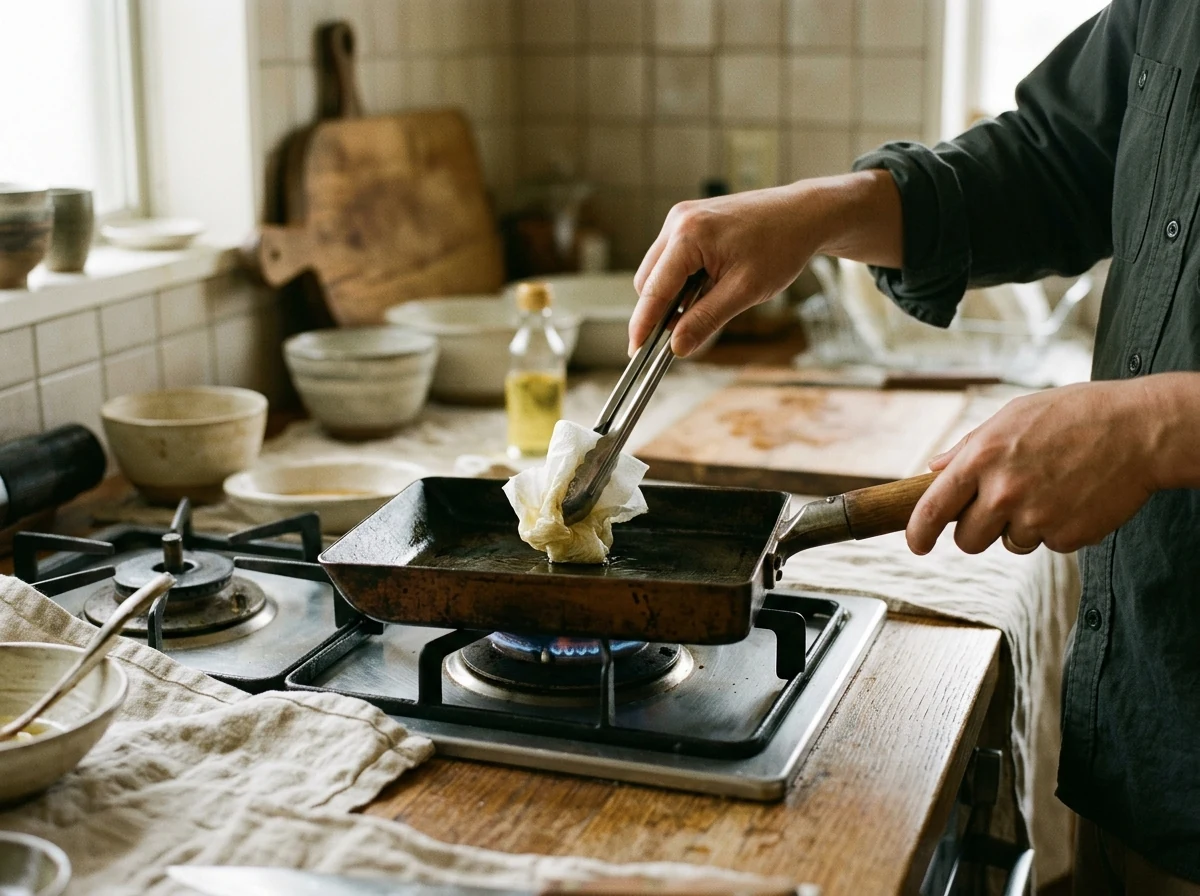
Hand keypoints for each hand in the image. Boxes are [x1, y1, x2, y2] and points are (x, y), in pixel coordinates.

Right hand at [629, 171, 902, 356]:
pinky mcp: (689, 220)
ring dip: (672, 294)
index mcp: (688, 235)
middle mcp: (678, 221)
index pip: (653, 289)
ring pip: (657, 270)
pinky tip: (709, 285)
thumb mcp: (744, 292)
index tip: (636, 353)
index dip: (643, 325)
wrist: (804, 214)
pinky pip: (672, 258)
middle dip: (660, 310)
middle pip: (647, 280)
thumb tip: (677, 347)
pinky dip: (682, 279)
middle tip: (684, 334)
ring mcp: (681, 217)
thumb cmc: (781, 247)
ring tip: (710, 301)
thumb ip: (706, 320)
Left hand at [906, 380, 1159, 554]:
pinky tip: (1072, 498)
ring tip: (1049, 489)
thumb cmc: (1075, 415)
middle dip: (977, 531)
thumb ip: (969, 447)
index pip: (933, 508)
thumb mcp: (1013, 415)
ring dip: (1021, 527)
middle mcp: (1003, 492)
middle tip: (1000, 508)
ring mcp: (1035, 518)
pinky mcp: (1066, 537)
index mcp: (982, 458)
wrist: (1139, 430)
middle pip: (967, 541)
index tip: (917, 544)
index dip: (918, 533)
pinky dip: (1055, 529)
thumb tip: (934, 469)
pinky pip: (1046, 544)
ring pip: (1009, 544)